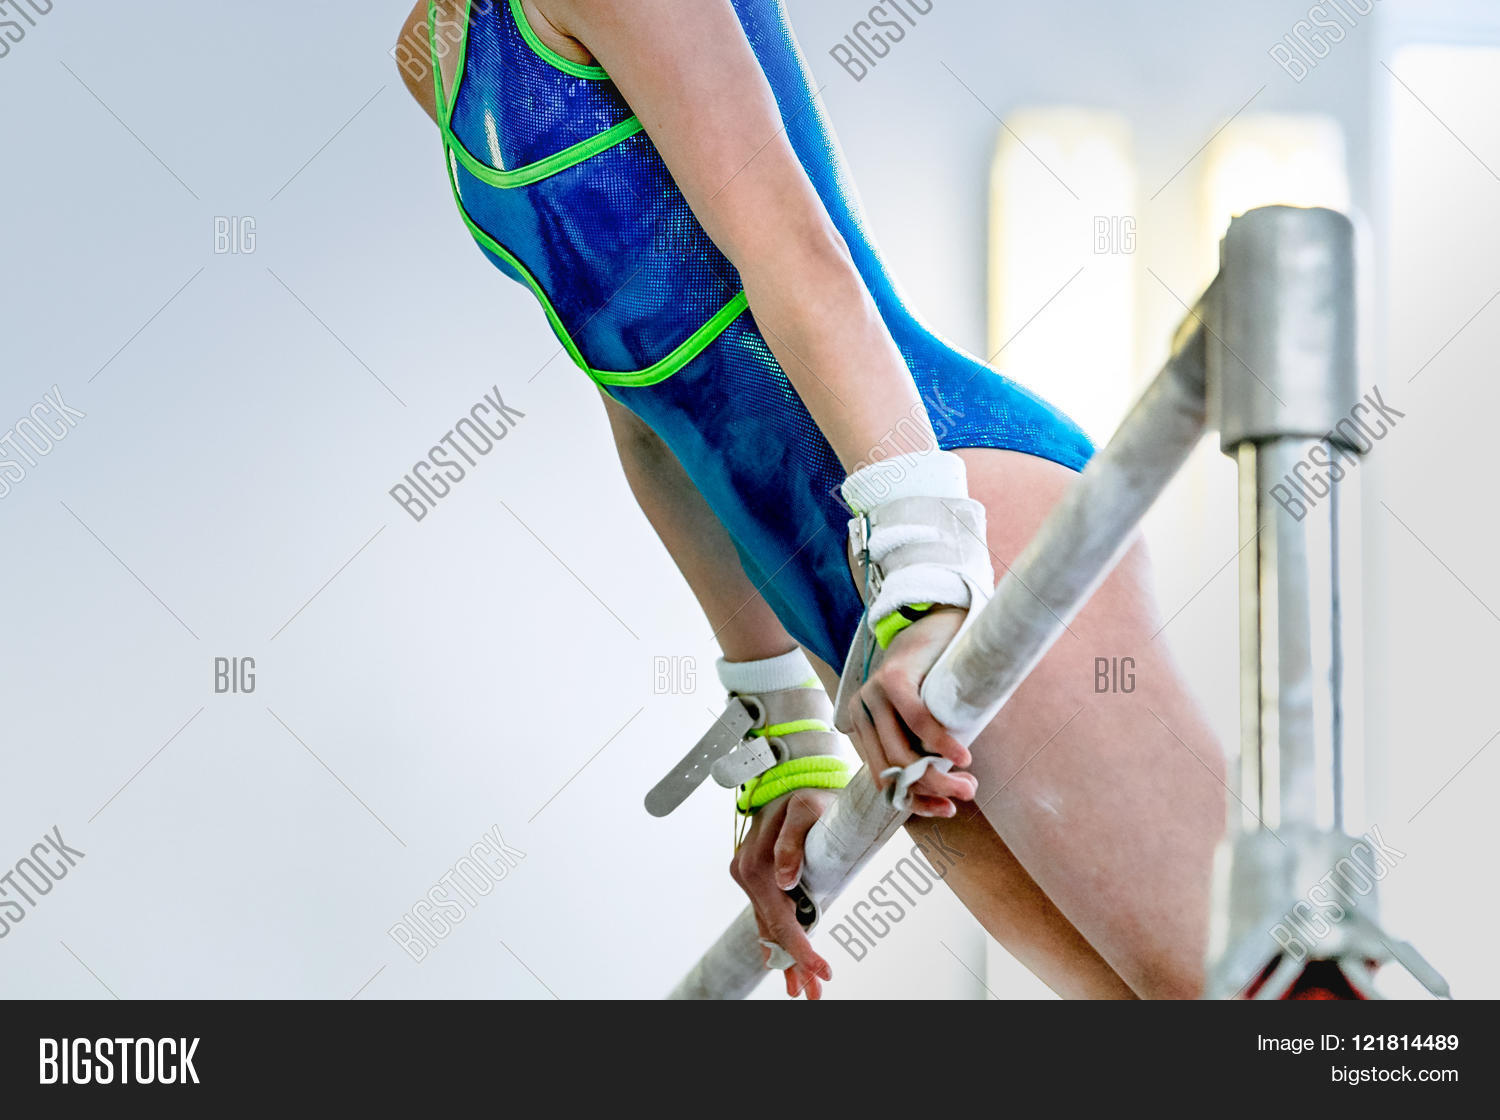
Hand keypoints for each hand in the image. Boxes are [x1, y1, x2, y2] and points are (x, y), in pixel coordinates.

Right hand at [729, 788, 836, 999]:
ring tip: (803, 987)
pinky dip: (775, 939)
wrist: (797, 776)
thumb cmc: (807, 792)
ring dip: (785, 958)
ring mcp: (748, 875)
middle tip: (813, 993)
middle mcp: (746, 873)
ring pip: (767, 926)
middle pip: (772, 931)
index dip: (801, 950)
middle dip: (794, 964)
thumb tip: (786, 880)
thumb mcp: (806, 809)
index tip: (822, 972)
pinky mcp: (755, 876)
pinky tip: (781, 963)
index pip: (780, 920)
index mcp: (756, 865)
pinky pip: (765, 914)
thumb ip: (793, 842)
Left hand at [848, 607, 977, 815]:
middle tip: (966, 796)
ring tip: (969, 783)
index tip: (947, 811)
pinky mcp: (892, 678)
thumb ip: (923, 747)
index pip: (884, 778)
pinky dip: (940, 743)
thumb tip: (944, 795)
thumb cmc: (935, 676)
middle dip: (931, 790)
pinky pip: (916, 720)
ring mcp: (873, 694)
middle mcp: (862, 712)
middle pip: (893, 769)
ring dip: (938, 774)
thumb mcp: (923, 718)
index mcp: (864, 727)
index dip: (915, 800)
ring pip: (902, 751)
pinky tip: (962, 757)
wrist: (935, 621)